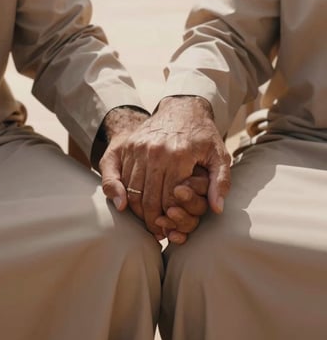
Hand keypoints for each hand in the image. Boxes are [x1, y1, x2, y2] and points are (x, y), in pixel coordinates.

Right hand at [100, 106, 209, 242]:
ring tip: (145, 222)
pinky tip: (128, 205)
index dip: (170, 218)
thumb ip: (221, 182)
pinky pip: (119, 177)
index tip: (171, 230)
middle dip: (151, 221)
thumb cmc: (202, 135)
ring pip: (131, 190)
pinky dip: (122, 194)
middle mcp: (155, 151)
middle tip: (157, 232)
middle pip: (148, 198)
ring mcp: (138, 147)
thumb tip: (217, 209)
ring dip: (136, 211)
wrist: (182, 107)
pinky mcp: (128, 145)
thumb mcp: (219, 154)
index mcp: (179, 156)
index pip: (169, 199)